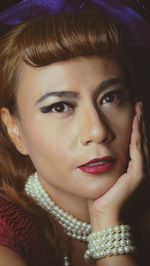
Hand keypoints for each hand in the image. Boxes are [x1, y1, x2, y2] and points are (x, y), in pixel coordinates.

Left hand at [88, 102, 144, 228]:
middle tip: (138, 105)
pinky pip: (137, 150)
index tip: (132, 112)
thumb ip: (103, 163)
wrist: (104, 215)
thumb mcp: (102, 175)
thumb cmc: (100, 197)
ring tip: (139, 108)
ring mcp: (140, 170)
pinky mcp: (138, 174)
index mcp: (131, 167)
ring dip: (140, 124)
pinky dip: (137, 136)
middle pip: (140, 139)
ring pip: (141, 141)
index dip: (134, 127)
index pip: (134, 142)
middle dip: (139, 121)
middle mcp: (138, 167)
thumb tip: (95, 153)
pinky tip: (135, 123)